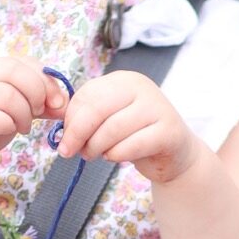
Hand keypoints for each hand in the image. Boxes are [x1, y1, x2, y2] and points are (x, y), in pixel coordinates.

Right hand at [0, 52, 66, 184]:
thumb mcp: (15, 114)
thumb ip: (37, 105)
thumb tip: (65, 103)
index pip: (22, 61)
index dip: (45, 79)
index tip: (56, 102)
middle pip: (12, 70)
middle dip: (35, 92)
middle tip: (37, 113)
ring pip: (3, 93)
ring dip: (22, 113)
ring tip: (23, 127)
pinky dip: (5, 124)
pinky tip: (8, 131)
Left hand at [48, 69, 198, 185]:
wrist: (174, 153)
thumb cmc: (136, 136)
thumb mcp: (109, 120)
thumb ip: (88, 118)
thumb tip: (63, 131)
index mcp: (123, 80)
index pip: (87, 95)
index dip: (70, 120)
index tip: (65, 139)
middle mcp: (142, 88)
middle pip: (97, 110)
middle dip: (78, 134)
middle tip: (71, 152)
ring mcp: (158, 108)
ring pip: (112, 129)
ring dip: (96, 148)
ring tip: (94, 156)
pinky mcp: (169, 131)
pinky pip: (132, 146)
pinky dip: (116, 155)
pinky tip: (114, 157)